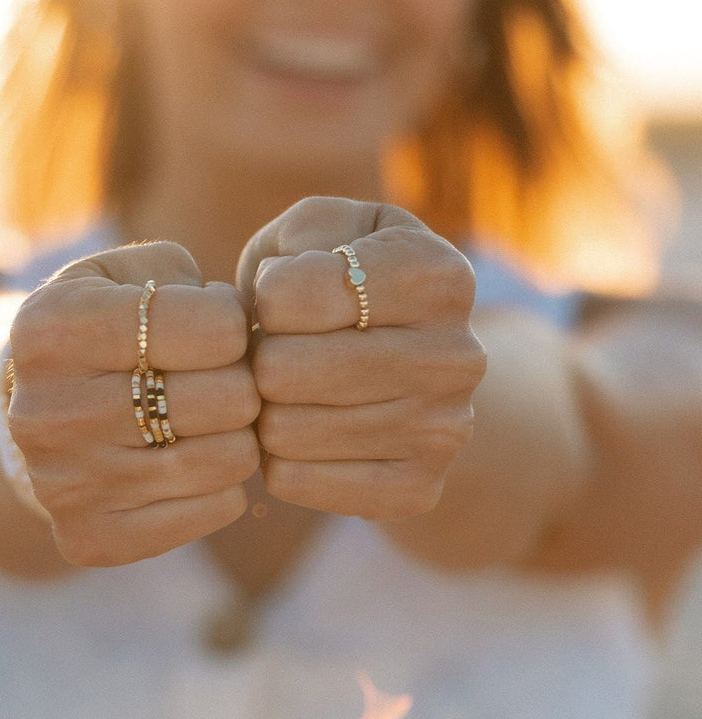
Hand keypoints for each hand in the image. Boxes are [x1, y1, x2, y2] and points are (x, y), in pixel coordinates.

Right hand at [8, 242, 260, 565]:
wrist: (40, 412)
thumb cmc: (103, 328)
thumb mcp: (122, 274)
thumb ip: (178, 274)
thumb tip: (234, 324)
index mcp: (54, 329)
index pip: (211, 328)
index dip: (232, 322)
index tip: (216, 325)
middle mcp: (49, 411)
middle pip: (226, 399)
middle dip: (241, 380)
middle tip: (223, 375)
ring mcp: (65, 484)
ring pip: (228, 460)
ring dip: (239, 433)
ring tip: (212, 416)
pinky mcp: (90, 537)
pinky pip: (217, 510)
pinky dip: (224, 482)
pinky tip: (192, 457)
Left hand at [236, 196, 485, 518]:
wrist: (405, 360)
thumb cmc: (340, 281)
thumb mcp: (322, 229)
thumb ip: (298, 236)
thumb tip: (280, 290)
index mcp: (438, 274)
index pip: (290, 296)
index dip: (264, 296)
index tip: (281, 297)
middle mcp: (457, 355)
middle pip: (281, 369)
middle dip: (260, 357)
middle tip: (277, 351)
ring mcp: (445, 430)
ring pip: (282, 431)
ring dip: (265, 409)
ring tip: (290, 389)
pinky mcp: (418, 489)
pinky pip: (292, 481)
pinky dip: (277, 459)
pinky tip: (302, 432)